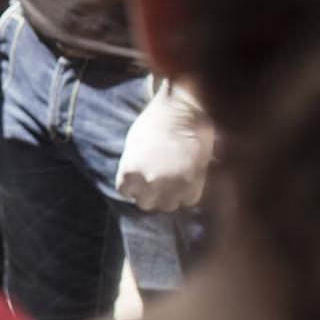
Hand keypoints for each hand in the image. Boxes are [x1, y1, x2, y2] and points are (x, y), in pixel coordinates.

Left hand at [117, 81, 214, 212]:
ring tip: (173, 181)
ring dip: (170, 196)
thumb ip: (132, 169)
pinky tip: (187, 178)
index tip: (140, 180)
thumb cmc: (153, 125)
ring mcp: (172, 186)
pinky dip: (188, 193)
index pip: (126, 193)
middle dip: (151, 194)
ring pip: (168, 206)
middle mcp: (149, 183)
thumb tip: (135, 189)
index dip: (133, 187)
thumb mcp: (133, 148)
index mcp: (129, 172)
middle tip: (157, 182)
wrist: (182, 113)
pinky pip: (188, 200)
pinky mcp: (193, 185)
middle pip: (146, 204)